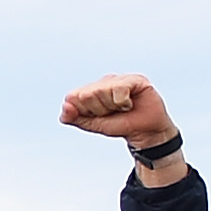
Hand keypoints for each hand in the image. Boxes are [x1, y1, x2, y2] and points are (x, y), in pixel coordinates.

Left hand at [58, 75, 175, 148]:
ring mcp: (117, 79)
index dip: (84, 112)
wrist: (144, 132)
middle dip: (98, 110)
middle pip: (86, 95)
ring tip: (122, 108)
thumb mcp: (91, 125)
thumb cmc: (118, 125)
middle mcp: (101, 82)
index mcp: (88, 91)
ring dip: (112, 106)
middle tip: (112, 112)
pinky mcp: (134, 79)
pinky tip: (130, 103)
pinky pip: (119, 89)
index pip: (72, 97)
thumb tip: (65, 105)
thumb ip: (73, 117)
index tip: (97, 116)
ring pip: (101, 91)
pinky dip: (124, 102)